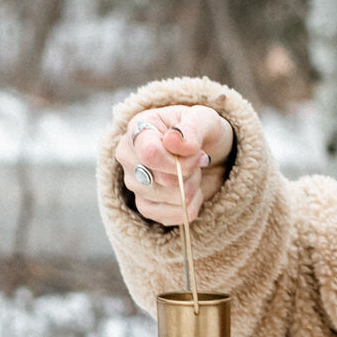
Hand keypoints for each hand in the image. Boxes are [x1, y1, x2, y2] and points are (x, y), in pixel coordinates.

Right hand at [115, 103, 230, 225]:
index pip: (150, 153)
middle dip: (190, 174)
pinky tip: (193, 193)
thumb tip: (173, 141)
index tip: (200, 156)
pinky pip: (166, 217)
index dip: (180, 161)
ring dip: (191, 190)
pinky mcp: (144, 205)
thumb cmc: (201, 132)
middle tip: (197, 162)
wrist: (208, 152)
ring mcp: (133, 183)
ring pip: (168, 199)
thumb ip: (192, 127)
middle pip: (162, 180)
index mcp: (138, 128)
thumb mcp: (205, 119)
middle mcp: (128, 156)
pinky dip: (188, 209)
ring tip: (192, 174)